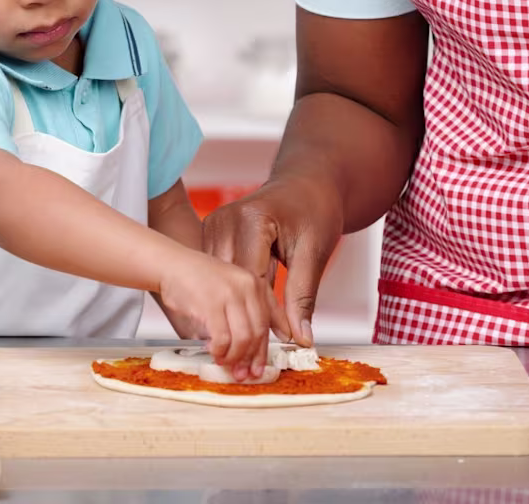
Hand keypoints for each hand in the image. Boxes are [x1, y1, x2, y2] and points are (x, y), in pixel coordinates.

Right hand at [157, 250, 287, 379]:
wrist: (171, 265)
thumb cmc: (199, 279)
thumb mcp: (231, 287)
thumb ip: (247, 310)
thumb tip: (256, 349)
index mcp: (255, 283)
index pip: (268, 322)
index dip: (264, 349)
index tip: (259, 367)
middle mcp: (247, 287)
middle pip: (257, 333)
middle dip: (250, 358)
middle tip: (241, 372)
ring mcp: (230, 295)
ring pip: (243, 338)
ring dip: (234, 357)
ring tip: (224, 362)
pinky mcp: (211, 304)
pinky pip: (222, 338)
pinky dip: (219, 351)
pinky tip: (213, 353)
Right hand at [203, 177, 342, 347]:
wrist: (308, 183)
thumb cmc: (315, 209)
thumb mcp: (313, 253)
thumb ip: (303, 296)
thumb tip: (300, 336)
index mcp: (251, 219)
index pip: (250, 278)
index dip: (264, 313)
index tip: (280, 340)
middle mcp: (225, 218)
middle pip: (230, 280)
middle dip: (250, 313)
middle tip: (266, 346)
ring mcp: (215, 222)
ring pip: (221, 278)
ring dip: (240, 303)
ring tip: (256, 334)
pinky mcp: (214, 230)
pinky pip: (221, 269)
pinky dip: (235, 289)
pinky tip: (248, 307)